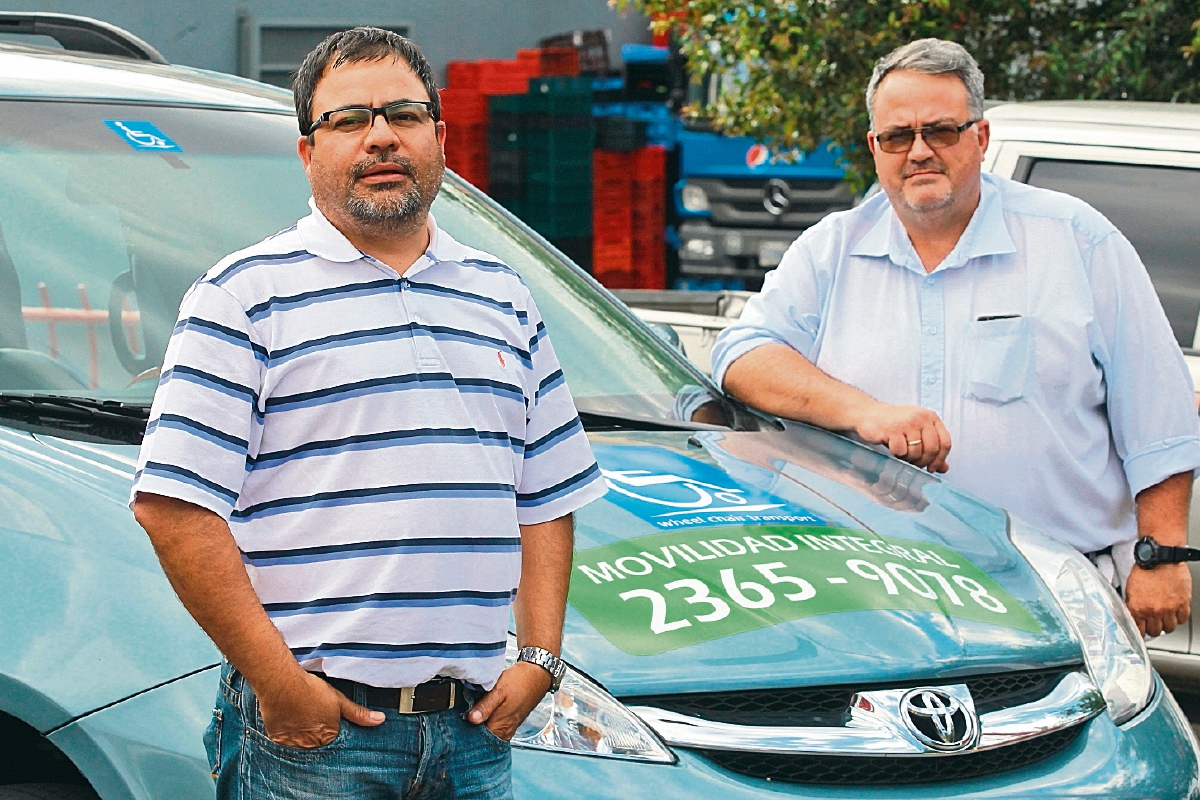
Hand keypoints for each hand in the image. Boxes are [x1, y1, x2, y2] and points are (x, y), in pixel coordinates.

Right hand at [257, 670, 383, 747]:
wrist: (281, 684)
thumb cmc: (310, 691)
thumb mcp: (339, 701)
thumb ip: (359, 713)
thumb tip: (380, 720)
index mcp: (328, 737)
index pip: (333, 741)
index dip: (331, 730)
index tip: (326, 721)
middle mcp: (310, 745)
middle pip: (317, 744)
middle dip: (316, 734)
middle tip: (311, 717)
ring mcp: (292, 744)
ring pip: (300, 744)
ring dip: (301, 735)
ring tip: (300, 716)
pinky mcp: (277, 739)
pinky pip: (284, 742)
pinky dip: (286, 733)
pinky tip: (288, 719)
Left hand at [467, 661, 551, 740]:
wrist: (537, 674)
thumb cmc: (520, 681)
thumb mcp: (499, 690)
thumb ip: (485, 706)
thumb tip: (471, 719)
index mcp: (500, 728)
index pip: (476, 740)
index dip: (464, 732)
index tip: (455, 723)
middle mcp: (504, 732)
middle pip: (480, 738)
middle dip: (469, 729)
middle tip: (459, 715)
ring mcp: (507, 727)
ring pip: (486, 731)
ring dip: (477, 724)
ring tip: (468, 711)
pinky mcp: (508, 721)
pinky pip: (492, 726)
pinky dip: (484, 720)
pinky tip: (479, 710)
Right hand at [854, 401, 951, 472]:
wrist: (869, 414)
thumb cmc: (894, 424)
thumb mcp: (916, 433)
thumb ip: (930, 448)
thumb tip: (944, 468)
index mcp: (931, 417)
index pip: (945, 442)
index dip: (940, 459)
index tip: (932, 468)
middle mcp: (921, 417)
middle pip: (932, 449)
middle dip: (923, 461)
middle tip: (914, 464)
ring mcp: (907, 422)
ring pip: (916, 452)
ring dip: (908, 458)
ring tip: (901, 451)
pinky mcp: (893, 429)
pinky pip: (901, 451)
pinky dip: (897, 454)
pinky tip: (892, 446)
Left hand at [1125, 563, 1191, 636]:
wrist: (1160, 558)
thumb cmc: (1144, 569)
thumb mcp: (1130, 588)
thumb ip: (1132, 604)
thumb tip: (1132, 614)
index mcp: (1138, 608)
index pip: (1139, 630)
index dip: (1140, 631)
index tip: (1141, 629)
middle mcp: (1154, 611)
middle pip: (1155, 632)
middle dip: (1152, 628)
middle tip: (1152, 622)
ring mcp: (1170, 608)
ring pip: (1169, 628)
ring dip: (1166, 624)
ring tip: (1163, 617)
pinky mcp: (1183, 603)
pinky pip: (1183, 619)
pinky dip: (1179, 617)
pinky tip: (1174, 612)